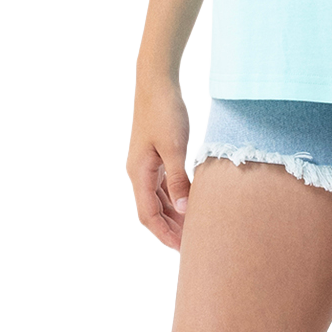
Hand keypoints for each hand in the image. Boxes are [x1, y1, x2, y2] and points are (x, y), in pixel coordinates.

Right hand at [126, 79, 191, 250]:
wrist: (156, 81)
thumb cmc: (165, 111)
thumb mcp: (174, 147)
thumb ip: (178, 179)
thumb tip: (184, 210)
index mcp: (138, 174)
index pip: (148, 216)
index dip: (164, 235)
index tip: (182, 250)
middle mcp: (138, 172)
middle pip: (152, 211)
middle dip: (169, 229)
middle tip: (192, 246)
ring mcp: (145, 163)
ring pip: (158, 199)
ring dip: (173, 214)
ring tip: (193, 229)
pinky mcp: (154, 154)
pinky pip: (163, 184)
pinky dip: (175, 197)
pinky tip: (190, 201)